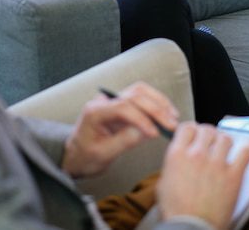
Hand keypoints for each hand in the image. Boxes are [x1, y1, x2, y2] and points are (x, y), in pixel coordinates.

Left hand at [62, 82, 178, 178]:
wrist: (75, 155)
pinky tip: (166, 114)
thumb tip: (146, 131)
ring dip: (158, 102)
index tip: (155, 133)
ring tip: (172, 116)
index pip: (122, 107)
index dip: (141, 118)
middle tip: (171, 124)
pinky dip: (155, 103)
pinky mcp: (121, 105)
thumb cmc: (85, 157)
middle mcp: (104, 101)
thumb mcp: (103, 155)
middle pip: (133, 95)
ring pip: (139, 91)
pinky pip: (140, 98)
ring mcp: (112, 101)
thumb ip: (123, 141)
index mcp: (94, 111)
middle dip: (155, 108)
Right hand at [157, 122, 248, 229]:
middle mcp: (197, 154)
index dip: (191, 129)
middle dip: (208, 134)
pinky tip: (245, 150)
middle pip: (207, 130)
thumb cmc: (176, 210)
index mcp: (178, 154)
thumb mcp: (163, 182)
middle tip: (209, 141)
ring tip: (224, 148)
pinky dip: (246, 149)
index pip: (187, 127)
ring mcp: (216, 164)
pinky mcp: (233, 176)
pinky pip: (244, 153)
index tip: (194, 134)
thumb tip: (179, 159)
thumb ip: (173, 164)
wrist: (190, 227)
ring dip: (223, 141)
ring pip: (224, 138)